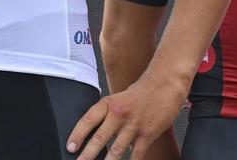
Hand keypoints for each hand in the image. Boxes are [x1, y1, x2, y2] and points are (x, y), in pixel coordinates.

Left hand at [66, 76, 186, 159]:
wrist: (165, 84)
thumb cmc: (142, 91)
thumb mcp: (119, 98)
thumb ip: (109, 114)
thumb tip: (98, 132)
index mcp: (109, 103)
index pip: (88, 120)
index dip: (77, 135)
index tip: (70, 147)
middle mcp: (119, 114)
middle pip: (99, 138)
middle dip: (87, 154)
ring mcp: (133, 125)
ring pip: (116, 149)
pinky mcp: (148, 134)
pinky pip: (136, 154)